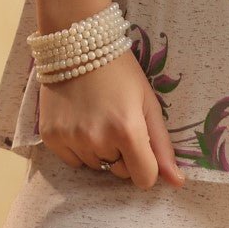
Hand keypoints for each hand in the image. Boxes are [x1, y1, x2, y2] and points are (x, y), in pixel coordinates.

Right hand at [38, 51, 187, 187]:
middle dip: (123, 154)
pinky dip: (78, 147)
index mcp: (127, 130)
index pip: (144, 178)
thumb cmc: (120, 72)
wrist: (78, 44)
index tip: (141, 145)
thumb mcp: (148, 102)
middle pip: (119, 172)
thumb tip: (177, 183)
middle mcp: (97, 139)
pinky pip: (72, 161)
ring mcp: (71, 139)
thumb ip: (162, 146)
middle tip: (117, 121)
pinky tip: (80, 120)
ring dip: (100, 150)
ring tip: (97, 116)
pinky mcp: (50, 137)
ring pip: (95, 166)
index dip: (146, 165)